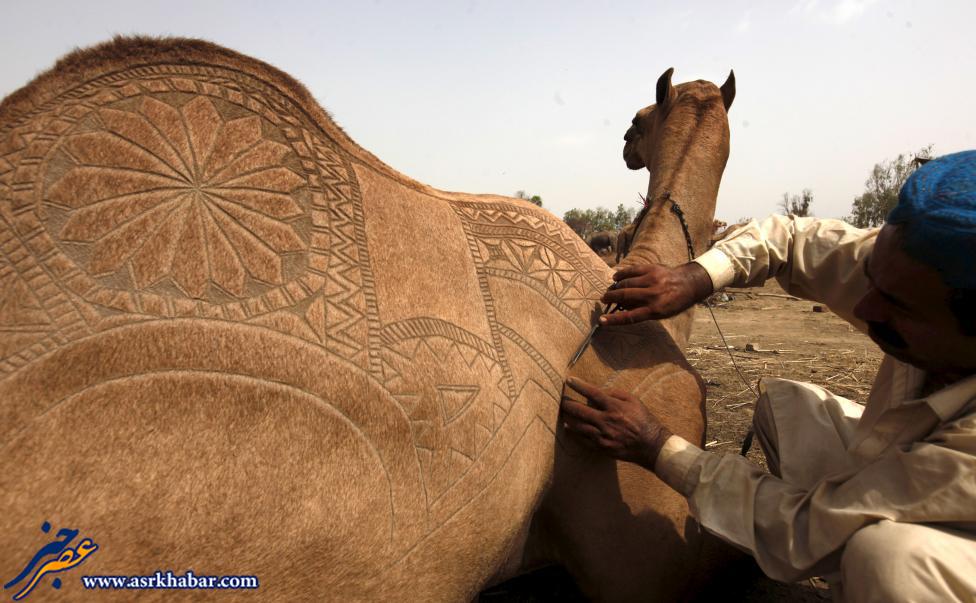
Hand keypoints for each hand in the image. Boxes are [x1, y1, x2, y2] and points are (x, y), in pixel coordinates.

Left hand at [560, 377, 672, 469]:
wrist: (650, 445)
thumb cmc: (643, 420)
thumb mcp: (633, 401)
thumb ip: (615, 393)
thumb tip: (599, 391)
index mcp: (615, 408)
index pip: (593, 393)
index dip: (579, 386)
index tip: (569, 380)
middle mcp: (606, 421)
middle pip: (580, 411)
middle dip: (567, 403)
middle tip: (559, 398)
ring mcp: (603, 436)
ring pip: (578, 426)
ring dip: (567, 418)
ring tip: (561, 412)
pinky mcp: (602, 448)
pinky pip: (583, 440)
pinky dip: (573, 433)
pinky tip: (567, 427)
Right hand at [598, 262, 712, 324]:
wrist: (689, 283)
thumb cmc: (674, 302)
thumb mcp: (662, 313)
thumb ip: (643, 311)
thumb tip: (622, 308)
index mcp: (656, 310)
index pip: (630, 317)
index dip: (614, 319)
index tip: (601, 320)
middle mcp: (653, 295)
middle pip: (625, 296)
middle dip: (610, 298)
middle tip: (603, 299)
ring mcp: (653, 280)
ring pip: (626, 282)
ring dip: (615, 287)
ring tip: (611, 290)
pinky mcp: (652, 268)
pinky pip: (632, 270)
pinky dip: (622, 274)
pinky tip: (616, 277)